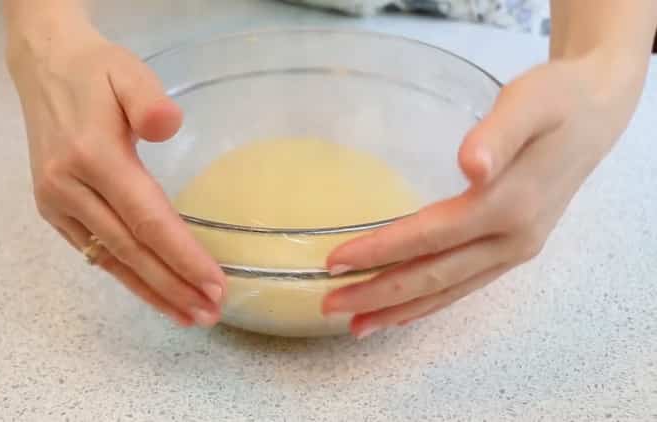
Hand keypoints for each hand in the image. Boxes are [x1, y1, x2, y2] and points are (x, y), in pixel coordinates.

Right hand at [7, 25, 225, 326]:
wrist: (44, 67)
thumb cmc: (97, 70)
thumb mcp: (129, 72)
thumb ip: (148, 100)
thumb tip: (169, 126)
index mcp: (93, 156)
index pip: (148, 220)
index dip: (183, 257)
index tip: (216, 284)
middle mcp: (69, 188)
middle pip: (131, 251)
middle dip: (173, 286)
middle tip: (210, 312)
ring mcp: (56, 203)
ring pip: (110, 260)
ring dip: (151, 292)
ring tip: (187, 315)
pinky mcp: (52, 209)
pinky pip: (94, 252)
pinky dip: (125, 276)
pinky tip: (152, 291)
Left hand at [323, 55, 646, 337]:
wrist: (595, 116)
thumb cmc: (556, 101)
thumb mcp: (529, 103)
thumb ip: (498, 134)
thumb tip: (472, 166)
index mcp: (509, 206)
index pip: (430, 236)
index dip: (381, 251)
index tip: (336, 261)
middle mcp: (512, 240)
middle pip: (433, 276)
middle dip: (379, 294)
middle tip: (329, 303)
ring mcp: (515, 252)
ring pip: (448, 291)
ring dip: (400, 311)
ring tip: (356, 325)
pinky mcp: (513, 252)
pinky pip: (464, 286)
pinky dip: (429, 304)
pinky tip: (402, 313)